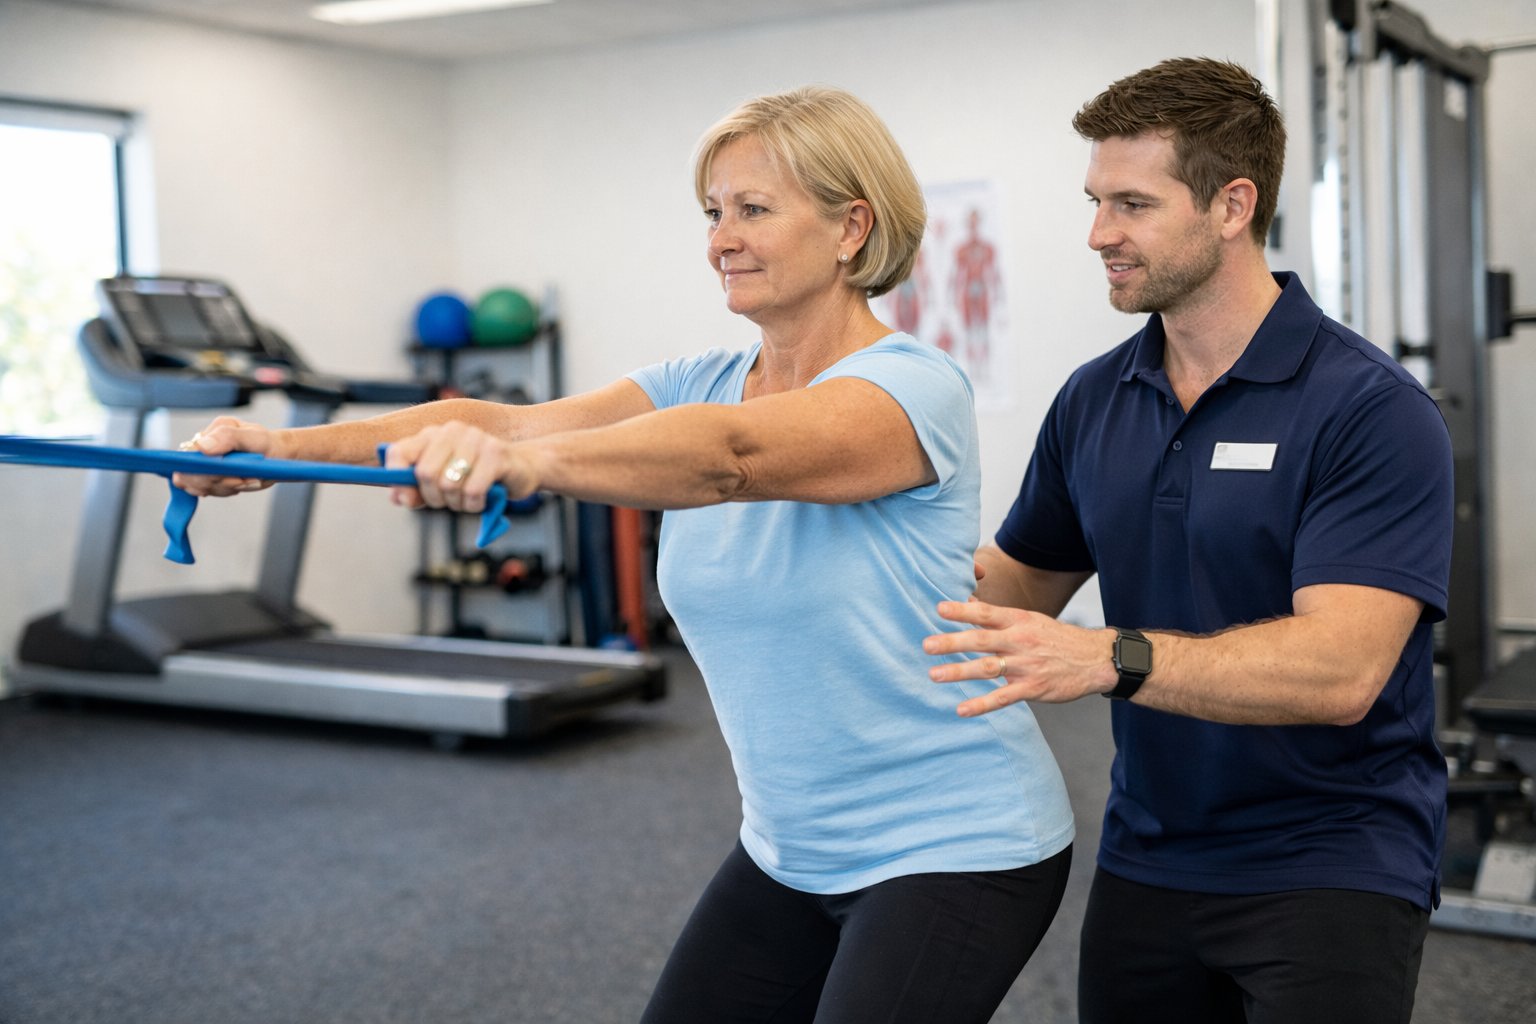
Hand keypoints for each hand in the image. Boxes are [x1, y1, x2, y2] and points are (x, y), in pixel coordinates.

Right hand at [170, 416, 275, 496]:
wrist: (276, 454)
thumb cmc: (264, 442)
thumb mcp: (252, 436)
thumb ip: (227, 437)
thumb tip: (201, 447)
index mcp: (208, 435)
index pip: (187, 456)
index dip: (199, 471)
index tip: (219, 476)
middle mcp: (202, 450)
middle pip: (190, 475)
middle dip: (216, 481)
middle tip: (240, 480)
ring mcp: (206, 466)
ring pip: (203, 486)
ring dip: (227, 486)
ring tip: (248, 478)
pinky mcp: (214, 478)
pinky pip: (214, 491)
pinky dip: (230, 490)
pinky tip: (244, 482)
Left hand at [384, 421, 538, 512]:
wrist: (523, 468)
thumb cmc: (478, 476)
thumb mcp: (442, 484)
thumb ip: (416, 490)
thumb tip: (399, 497)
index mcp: (433, 435)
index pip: (399, 452)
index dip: (396, 479)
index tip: (406, 498)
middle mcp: (452, 431)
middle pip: (425, 474)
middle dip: (435, 498)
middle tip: (450, 501)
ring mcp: (475, 439)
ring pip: (449, 485)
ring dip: (458, 503)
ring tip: (470, 498)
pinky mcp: (496, 453)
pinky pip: (473, 490)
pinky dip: (475, 504)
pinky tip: (484, 499)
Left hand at [923, 599, 1115, 715]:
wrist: (1095, 659)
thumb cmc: (1056, 638)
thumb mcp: (1030, 619)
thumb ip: (998, 616)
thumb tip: (966, 603)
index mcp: (1019, 621)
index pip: (986, 613)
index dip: (962, 611)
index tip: (938, 609)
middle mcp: (1020, 640)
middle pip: (981, 639)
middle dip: (952, 642)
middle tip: (926, 646)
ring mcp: (1027, 665)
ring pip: (988, 668)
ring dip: (960, 672)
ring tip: (935, 675)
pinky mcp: (1033, 688)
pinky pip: (1004, 697)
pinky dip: (982, 704)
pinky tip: (962, 710)